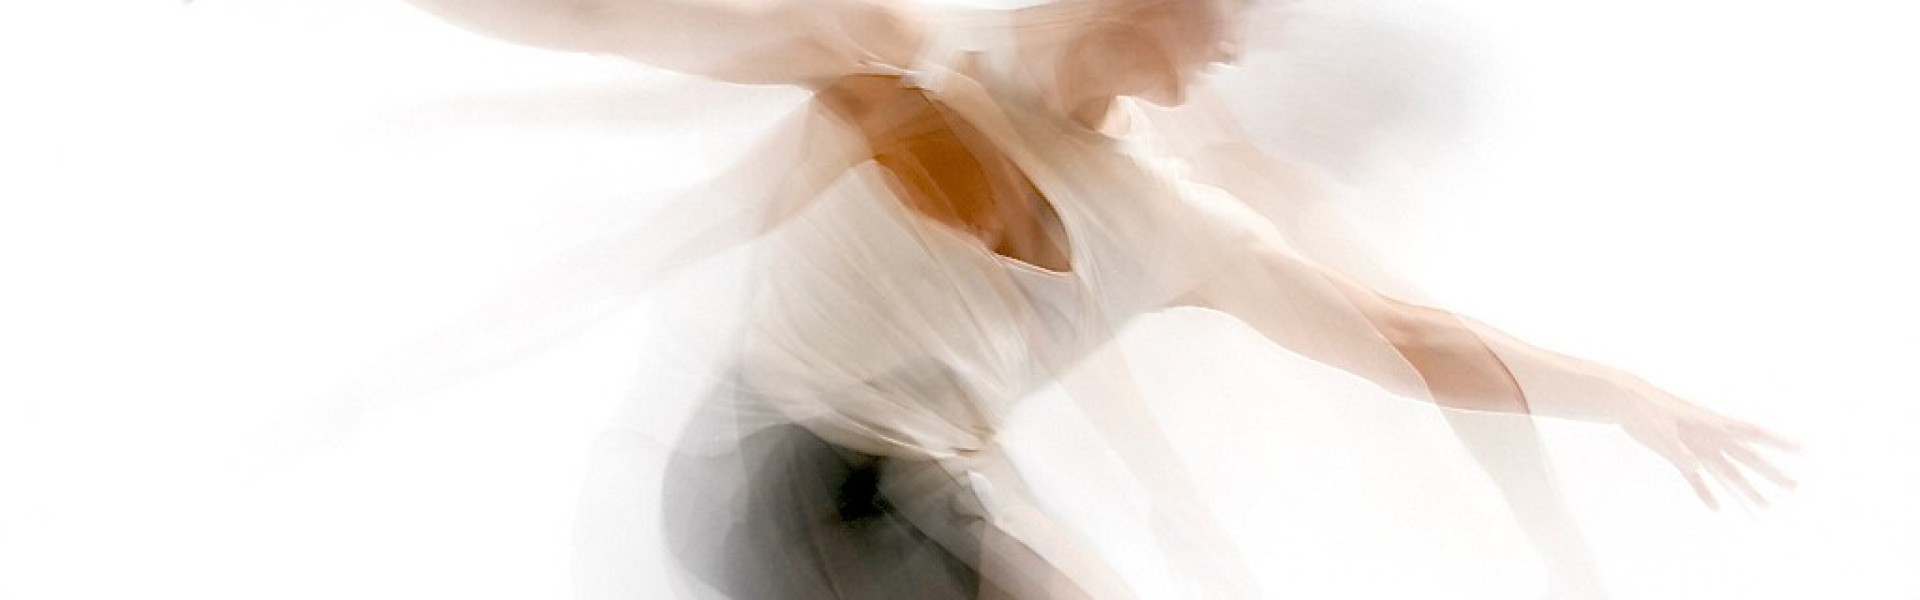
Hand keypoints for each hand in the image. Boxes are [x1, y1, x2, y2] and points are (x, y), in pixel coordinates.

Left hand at [1615, 378, 1797, 509]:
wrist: (1625, 400)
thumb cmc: (1645, 410)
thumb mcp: (1662, 431)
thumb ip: (1678, 450)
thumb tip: (1695, 468)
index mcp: (1712, 425)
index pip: (1752, 433)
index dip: (1777, 440)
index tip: (1802, 447)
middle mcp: (1710, 437)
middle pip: (1747, 458)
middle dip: (1772, 473)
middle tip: (1795, 487)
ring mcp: (1697, 446)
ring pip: (1727, 472)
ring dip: (1745, 489)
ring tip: (1765, 507)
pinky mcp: (1679, 454)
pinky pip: (1697, 477)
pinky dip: (1706, 491)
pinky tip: (1717, 507)